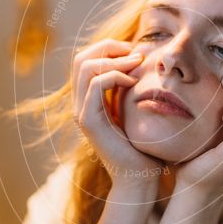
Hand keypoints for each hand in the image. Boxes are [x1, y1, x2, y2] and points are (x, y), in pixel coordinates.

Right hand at [71, 38, 165, 186]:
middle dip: (108, 48)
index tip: (134, 50)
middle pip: (80, 58)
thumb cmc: (143, 144)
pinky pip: (95, 86)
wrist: (140, 176)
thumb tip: (140, 55)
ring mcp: (81, 113)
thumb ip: (129, 84)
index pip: (85, 59)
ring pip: (84, 67)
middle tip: (135, 52)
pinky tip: (133, 81)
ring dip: (113, 60)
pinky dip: (115, 76)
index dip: (107, 47)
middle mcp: (80, 104)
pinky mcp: (89, 121)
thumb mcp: (134, 106)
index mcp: (88, 99)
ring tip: (137, 64)